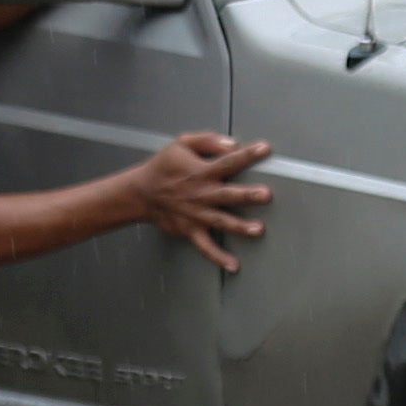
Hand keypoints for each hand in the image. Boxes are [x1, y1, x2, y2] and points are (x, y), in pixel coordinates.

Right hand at [126, 130, 274, 272]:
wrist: (140, 193)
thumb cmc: (163, 167)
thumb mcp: (181, 144)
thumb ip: (208, 140)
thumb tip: (232, 143)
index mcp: (200, 171)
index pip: (228, 161)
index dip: (247, 154)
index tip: (264, 150)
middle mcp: (200, 193)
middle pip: (227, 194)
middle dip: (247, 195)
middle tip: (265, 195)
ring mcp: (196, 214)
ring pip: (221, 221)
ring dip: (240, 226)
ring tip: (258, 229)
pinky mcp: (190, 230)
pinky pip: (205, 246)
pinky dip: (218, 257)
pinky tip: (233, 264)